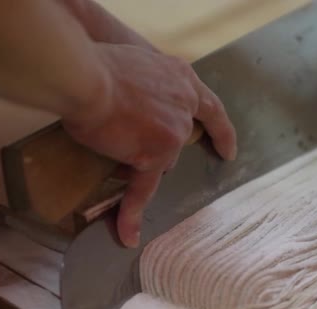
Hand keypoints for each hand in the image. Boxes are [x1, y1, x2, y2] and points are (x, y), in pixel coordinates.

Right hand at [63, 43, 236, 246]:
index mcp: (182, 79)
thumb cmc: (100, 66)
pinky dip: (132, 212)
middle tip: (130, 134)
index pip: (211, 108)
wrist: (88, 77)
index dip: (221, 132)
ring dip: (141, 160)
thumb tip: (133, 110)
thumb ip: (147, 88)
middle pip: (178, 140)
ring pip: (160, 161)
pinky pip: (143, 189)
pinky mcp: (154, 156)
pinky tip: (129, 235)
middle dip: (158, 144)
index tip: (227, 151)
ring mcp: (173, 134)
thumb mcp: (138, 66)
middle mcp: (184, 106)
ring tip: (110, 141)